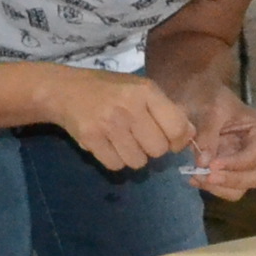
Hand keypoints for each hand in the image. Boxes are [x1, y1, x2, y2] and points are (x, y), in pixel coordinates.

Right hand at [47, 68, 198, 174]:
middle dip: (153, 149)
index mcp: (146, 91)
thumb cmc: (110, 90)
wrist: (65, 90)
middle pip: (158, 150)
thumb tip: (190, 135)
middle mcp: (129, 107)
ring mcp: (109, 123)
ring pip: (138, 161)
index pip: (177, 128)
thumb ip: (166, 110)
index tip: (170, 140)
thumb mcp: (141, 90)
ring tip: (123, 141)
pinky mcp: (91, 139)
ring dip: (133, 156)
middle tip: (141, 138)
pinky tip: (109, 145)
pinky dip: (115, 160)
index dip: (178, 140)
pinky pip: (116, 165)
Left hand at [184, 93, 255, 198]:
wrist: (198, 97)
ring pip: (241, 188)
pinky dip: (212, 188)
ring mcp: (245, 165)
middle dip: (230, 180)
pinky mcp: (230, 172)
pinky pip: (226, 189)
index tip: (211, 165)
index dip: (235, 163)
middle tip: (205, 176)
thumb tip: (203, 163)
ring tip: (196, 177)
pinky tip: (194, 178)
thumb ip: (207, 134)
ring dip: (219, 188)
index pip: (255, 155)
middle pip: (254, 177)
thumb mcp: (210, 109)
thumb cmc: (210, 97)